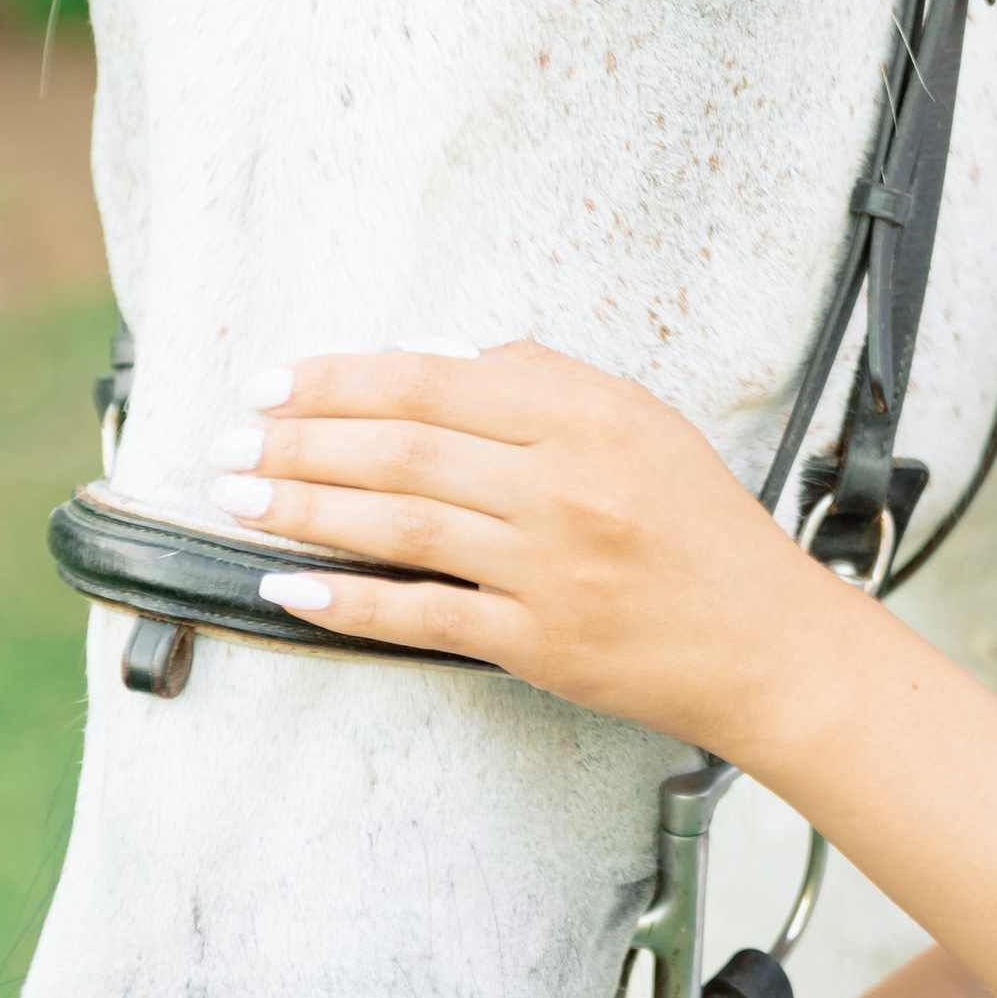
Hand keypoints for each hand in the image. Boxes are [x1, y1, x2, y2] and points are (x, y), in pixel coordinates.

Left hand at [208, 341, 845, 740]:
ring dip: (304, 508)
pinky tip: (289, 584)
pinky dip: (348, 600)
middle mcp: (565, 486)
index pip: (434, 381)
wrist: (765, 642)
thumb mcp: (642, 421)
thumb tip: (427, 354)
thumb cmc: (700, 526)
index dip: (340, 379)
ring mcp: (550, 569)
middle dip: (300, 442)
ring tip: (237, 496)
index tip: (274, 383)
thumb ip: (540, 378)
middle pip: (403, 450)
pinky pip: (424, 616)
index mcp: (587, 415)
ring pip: (400, 526)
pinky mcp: (539, 643)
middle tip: (230, 441)